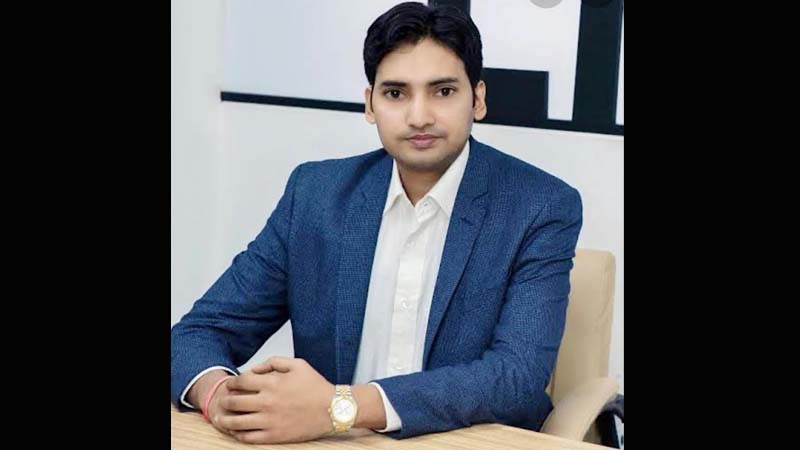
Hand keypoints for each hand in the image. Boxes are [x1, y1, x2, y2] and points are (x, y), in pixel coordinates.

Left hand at [219, 356, 335, 443]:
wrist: (332, 409)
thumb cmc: (316, 386)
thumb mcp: (297, 364)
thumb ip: (273, 362)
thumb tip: (254, 369)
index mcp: (272, 384)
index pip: (241, 382)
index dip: (232, 383)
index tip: (230, 385)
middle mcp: (268, 402)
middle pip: (234, 402)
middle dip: (225, 400)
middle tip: (224, 401)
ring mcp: (270, 421)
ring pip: (237, 422)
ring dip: (225, 419)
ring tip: (222, 418)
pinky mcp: (274, 436)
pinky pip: (248, 438)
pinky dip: (239, 434)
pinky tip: (237, 431)